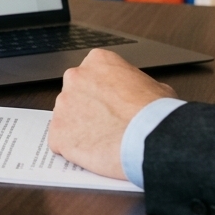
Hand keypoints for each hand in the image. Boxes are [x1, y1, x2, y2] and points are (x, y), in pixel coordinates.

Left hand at [48, 48, 176, 179]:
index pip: (92, 75)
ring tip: (103, 140)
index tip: (111, 105)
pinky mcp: (57, 132)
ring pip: (67, 118)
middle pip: (75, 94)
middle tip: (106, 123)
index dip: (102, 93)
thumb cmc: (156, 114)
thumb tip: (137, 93)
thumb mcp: (155, 87)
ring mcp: (63, 105)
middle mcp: (75, 78)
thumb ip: (135, 85)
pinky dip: (72, 148)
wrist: (150, 138)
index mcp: (98, 61)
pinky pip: (60, 141)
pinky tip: (92, 153)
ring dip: (80, 128)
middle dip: (87, 109)